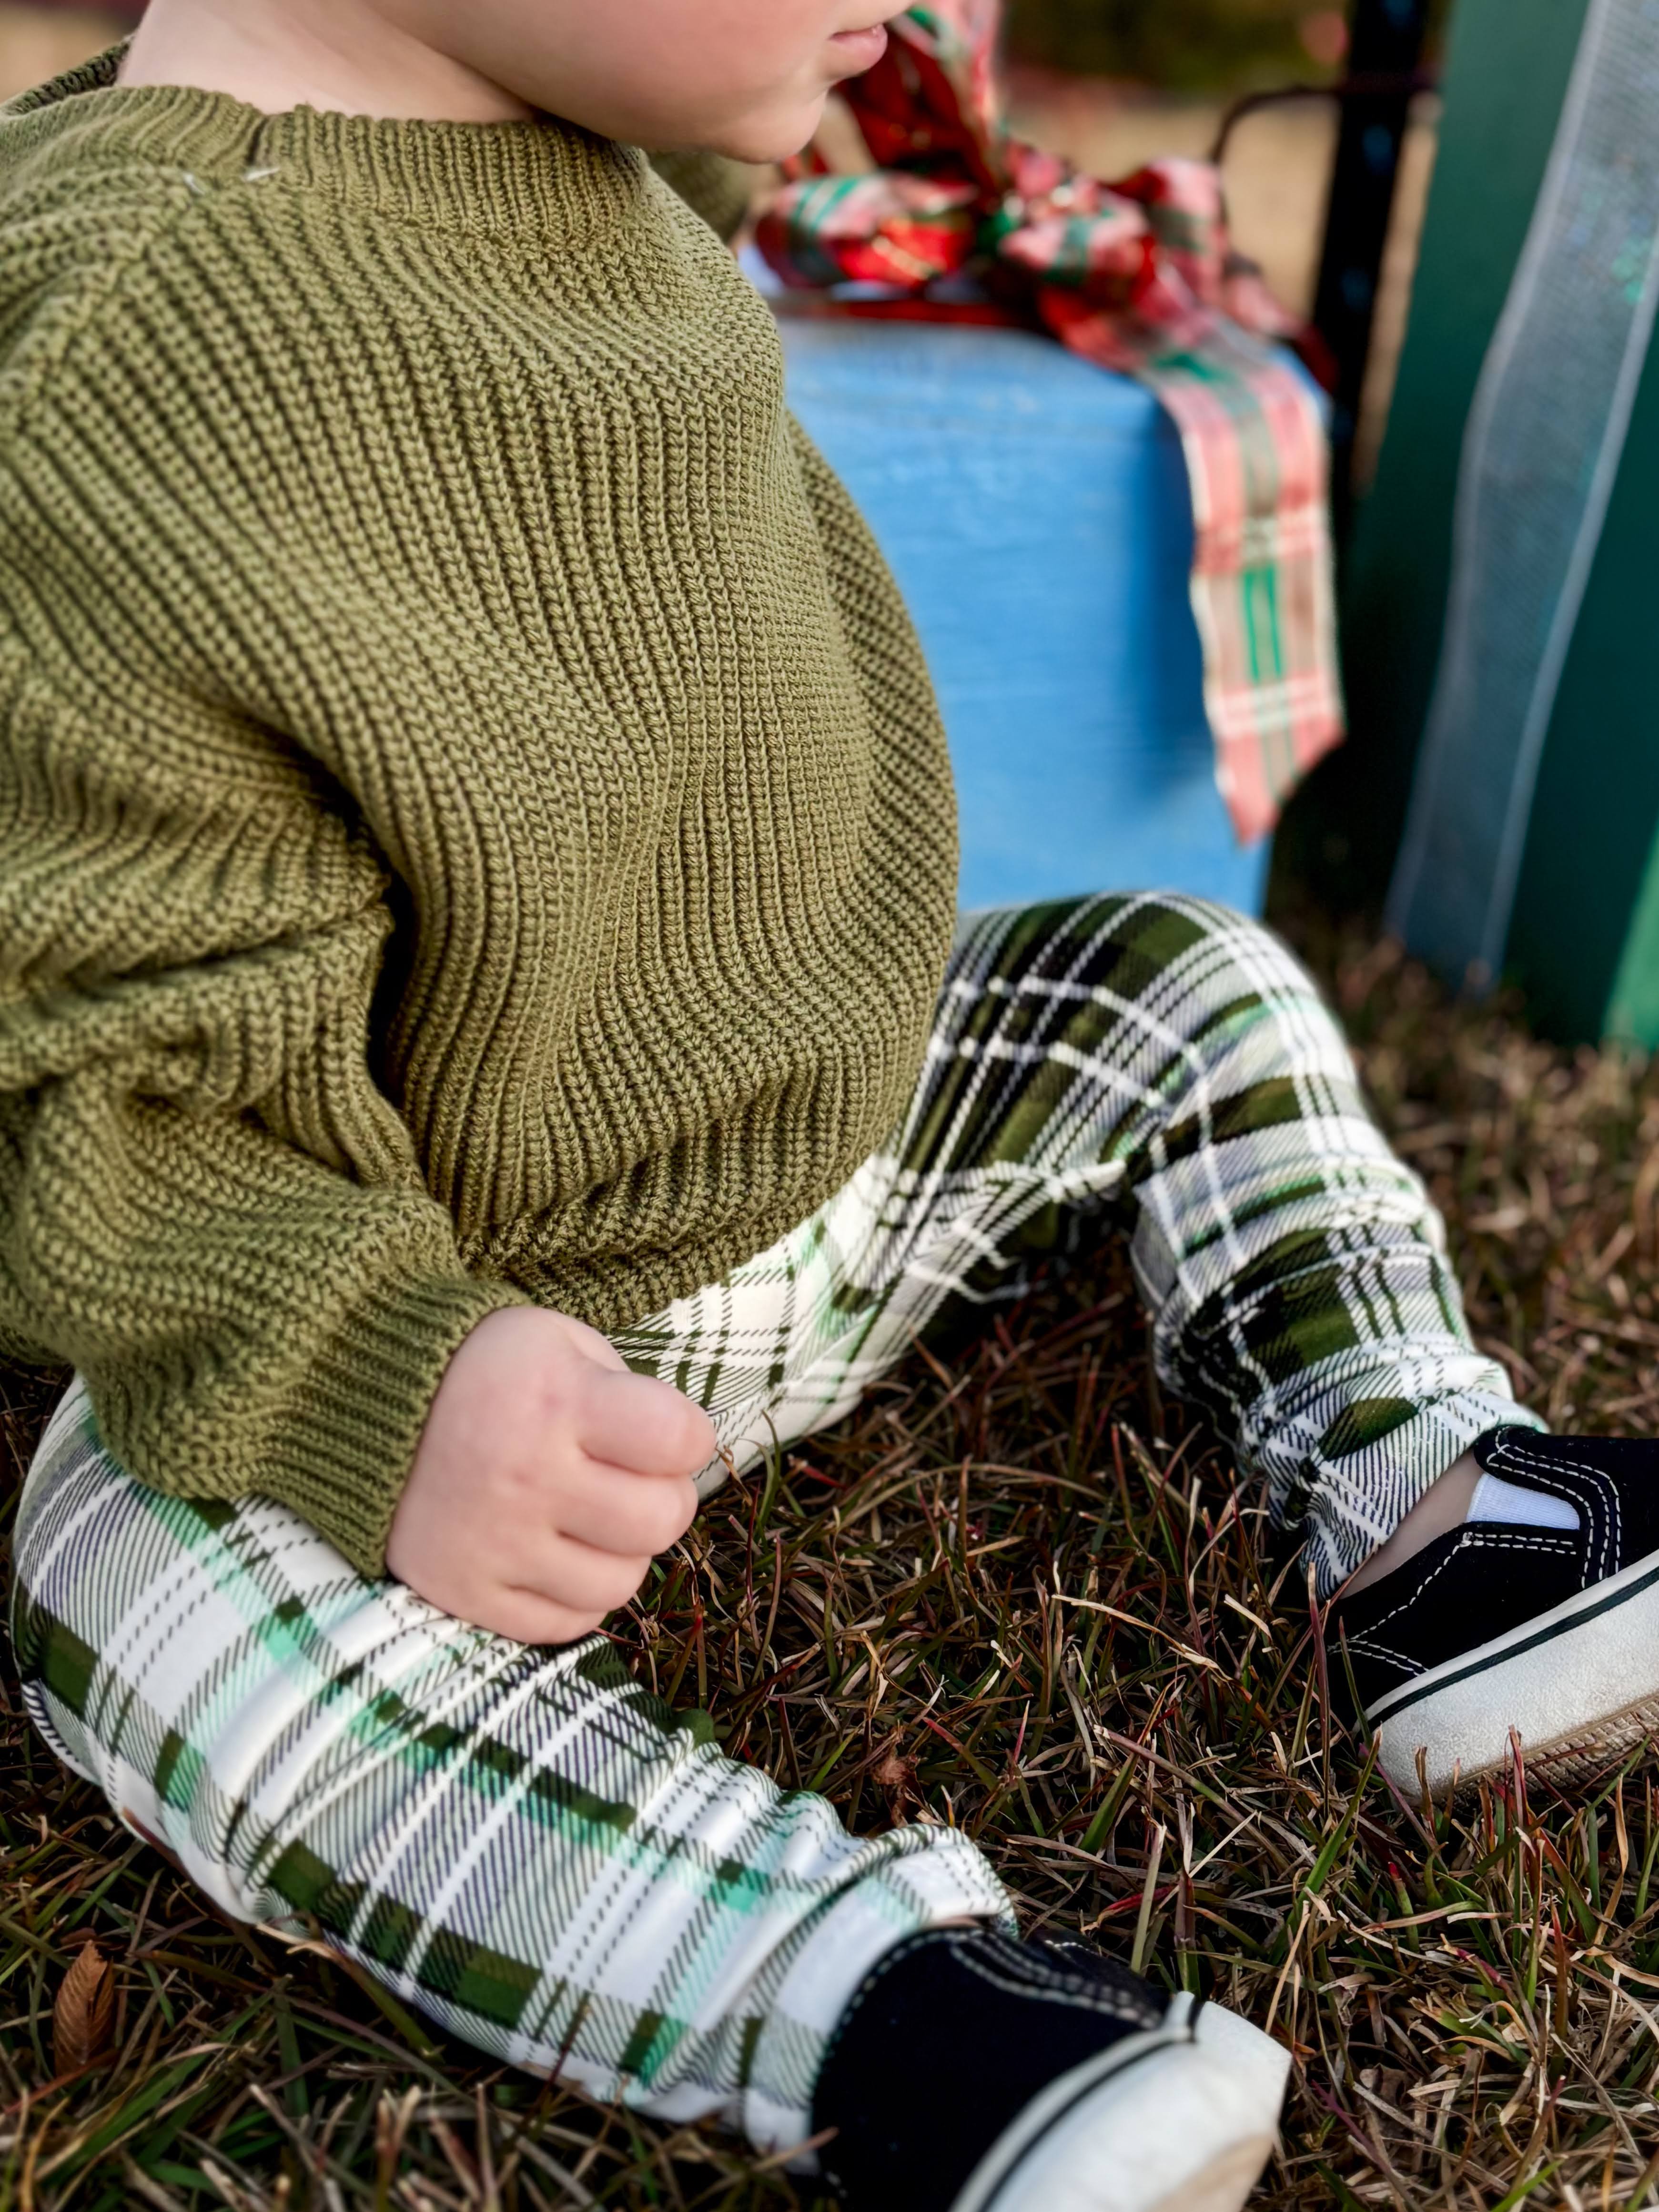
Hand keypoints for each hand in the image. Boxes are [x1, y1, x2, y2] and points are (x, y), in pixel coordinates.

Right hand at [387, 1306, 714, 1642]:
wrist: (359, 1399)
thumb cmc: (485, 1367)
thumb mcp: (559, 1341)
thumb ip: (624, 1390)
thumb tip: (677, 1454)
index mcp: (555, 1401)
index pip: (678, 1440)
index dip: (688, 1437)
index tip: (665, 1433)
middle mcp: (525, 1478)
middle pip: (660, 1521)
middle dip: (663, 1497)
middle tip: (630, 1478)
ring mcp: (492, 1544)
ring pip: (619, 1584)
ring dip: (622, 1551)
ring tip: (591, 1516)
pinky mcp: (463, 1592)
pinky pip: (565, 1624)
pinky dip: (577, 1594)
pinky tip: (558, 1552)